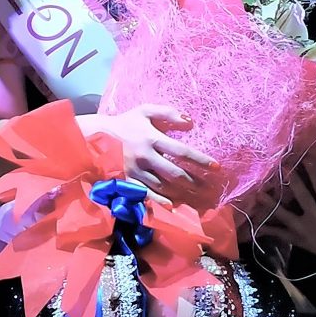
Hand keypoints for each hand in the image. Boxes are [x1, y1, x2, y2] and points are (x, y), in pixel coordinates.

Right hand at [90, 105, 222, 208]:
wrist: (98, 136)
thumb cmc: (127, 122)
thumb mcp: (146, 111)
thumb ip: (168, 113)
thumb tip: (190, 122)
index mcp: (152, 138)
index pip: (182, 151)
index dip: (200, 160)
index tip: (216, 167)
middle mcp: (145, 157)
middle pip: (175, 173)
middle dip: (195, 182)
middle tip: (210, 188)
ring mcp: (136, 171)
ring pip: (163, 186)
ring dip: (182, 193)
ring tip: (197, 197)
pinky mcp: (128, 181)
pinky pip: (146, 195)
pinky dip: (160, 202)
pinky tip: (173, 205)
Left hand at [252, 163, 315, 261]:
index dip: (315, 175)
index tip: (307, 159)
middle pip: (304, 200)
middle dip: (294, 184)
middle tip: (284, 167)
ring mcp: (303, 230)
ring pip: (286, 216)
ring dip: (273, 205)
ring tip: (261, 193)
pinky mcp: (294, 238)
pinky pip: (279, 233)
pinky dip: (267, 228)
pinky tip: (254, 221)